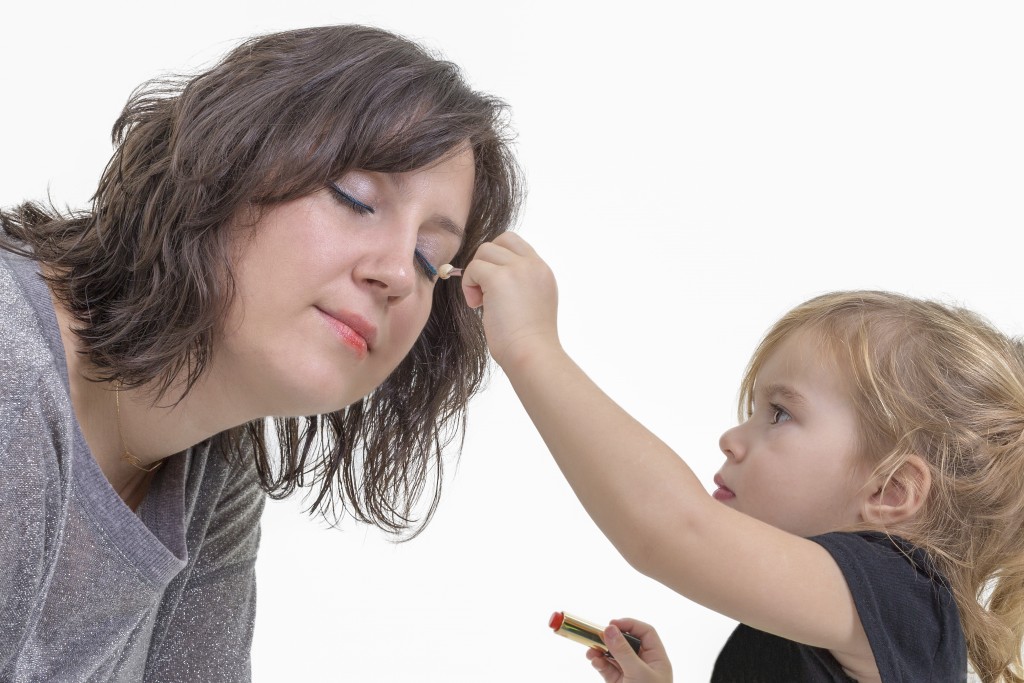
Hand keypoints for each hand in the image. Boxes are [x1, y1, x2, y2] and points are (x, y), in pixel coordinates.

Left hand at [461, 233, 558, 367]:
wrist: (532, 354)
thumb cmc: (529, 341)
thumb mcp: (532, 303)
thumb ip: (520, 284)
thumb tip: (490, 277)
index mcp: (543, 271)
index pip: (516, 244)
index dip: (499, 259)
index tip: (495, 286)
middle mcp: (534, 265)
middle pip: (500, 240)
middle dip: (486, 261)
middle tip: (485, 291)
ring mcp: (519, 269)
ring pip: (484, 251)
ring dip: (476, 274)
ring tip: (481, 301)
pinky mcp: (500, 278)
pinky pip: (473, 268)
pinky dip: (468, 285)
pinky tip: (476, 305)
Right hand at [586, 619, 672, 682]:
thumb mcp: (638, 673)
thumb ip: (623, 651)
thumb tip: (609, 629)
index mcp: (656, 660)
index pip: (646, 633)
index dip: (630, 625)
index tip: (612, 624)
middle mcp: (643, 665)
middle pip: (626, 642)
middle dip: (611, 638)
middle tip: (597, 634)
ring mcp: (630, 675)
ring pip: (613, 655)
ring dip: (601, 650)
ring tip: (591, 649)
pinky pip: (606, 668)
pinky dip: (598, 662)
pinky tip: (593, 659)